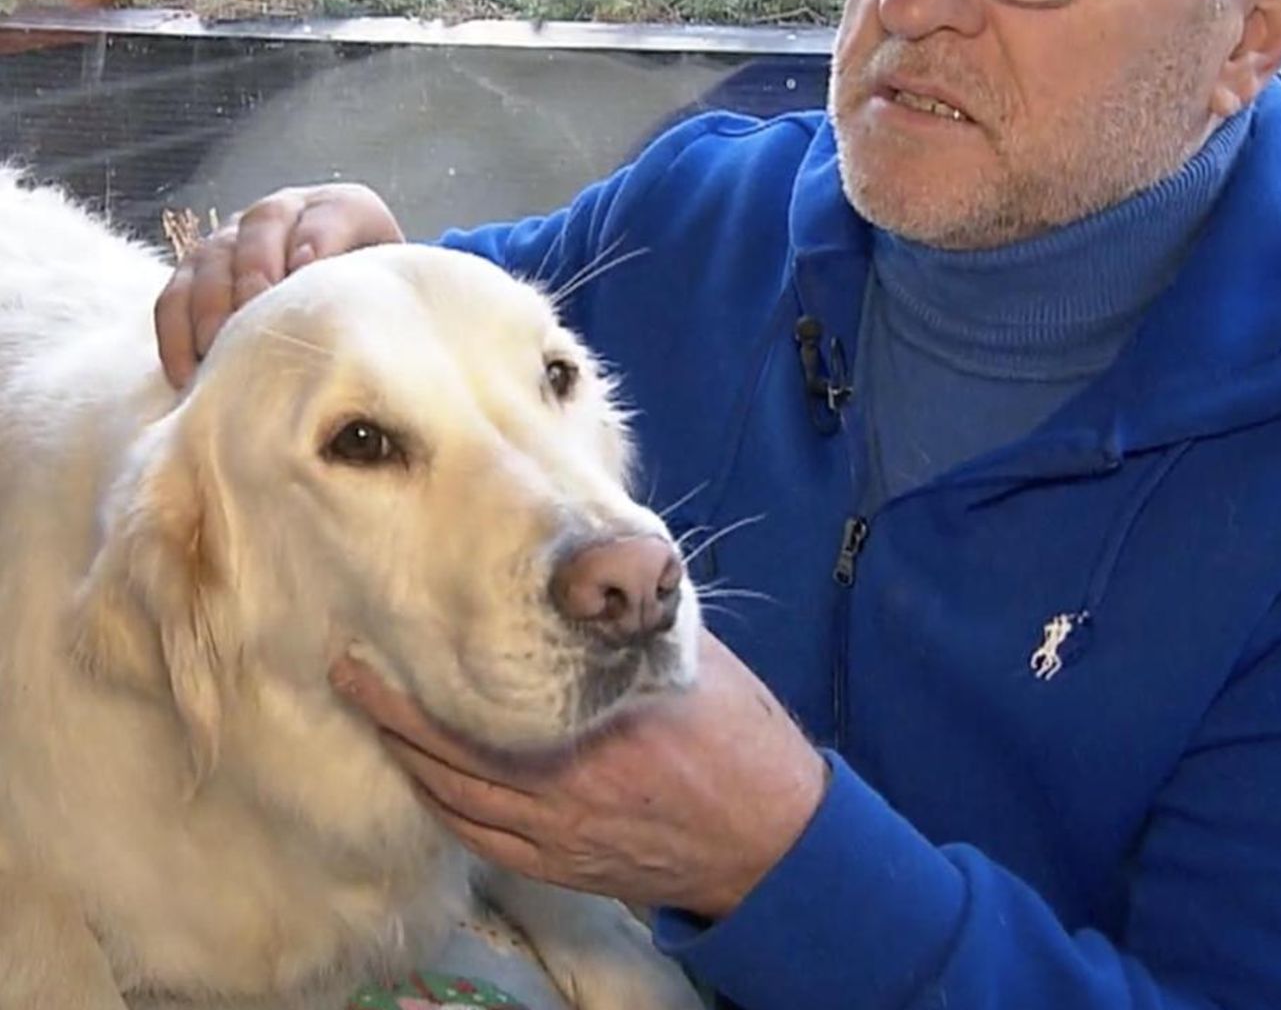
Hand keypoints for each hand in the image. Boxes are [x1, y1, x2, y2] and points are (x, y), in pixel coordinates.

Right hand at [155, 183, 402, 387]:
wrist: (343, 299)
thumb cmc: (370, 300)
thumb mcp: (386, 287)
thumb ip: (376, 293)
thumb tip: (344, 324)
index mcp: (341, 208)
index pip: (328, 216)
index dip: (316, 242)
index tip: (306, 272)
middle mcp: (284, 211)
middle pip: (261, 227)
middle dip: (256, 273)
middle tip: (255, 318)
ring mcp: (235, 236)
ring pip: (210, 258)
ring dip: (210, 307)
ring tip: (217, 351)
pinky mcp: (199, 270)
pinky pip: (174, 296)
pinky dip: (176, 333)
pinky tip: (187, 374)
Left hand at [330, 631, 827, 919]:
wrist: (771, 835)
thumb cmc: (736, 735)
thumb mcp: (689, 657)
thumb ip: (632, 624)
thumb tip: (595, 570)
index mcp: (588, 730)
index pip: (475, 707)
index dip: (416, 682)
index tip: (379, 642)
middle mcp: (559, 789)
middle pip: (446, 755)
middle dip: (391, 714)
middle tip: (350, 673)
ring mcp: (556, 837)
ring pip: (455, 801)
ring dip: (407, 758)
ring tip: (375, 718)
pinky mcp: (563, 867)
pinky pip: (481, 841)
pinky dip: (443, 808)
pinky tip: (426, 781)